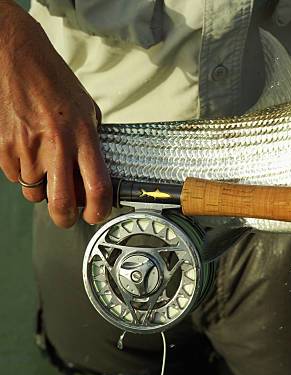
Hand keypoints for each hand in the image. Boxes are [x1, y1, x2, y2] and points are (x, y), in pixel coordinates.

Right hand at [0, 1, 111, 227]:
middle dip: (66, 219)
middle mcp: (55, 146)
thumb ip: (91, 144)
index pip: (97, 186)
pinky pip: (16, 177)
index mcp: (83, 135)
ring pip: (35, 193)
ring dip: (43, 190)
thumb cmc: (54, 82)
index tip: (97, 215)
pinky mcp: (3, 149)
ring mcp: (26, 149)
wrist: (15, 58)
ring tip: (49, 169)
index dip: (99, 210)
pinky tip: (31, 154)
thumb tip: (92, 174)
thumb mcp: (88, 111)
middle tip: (70, 216)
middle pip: (60, 204)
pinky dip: (25, 174)